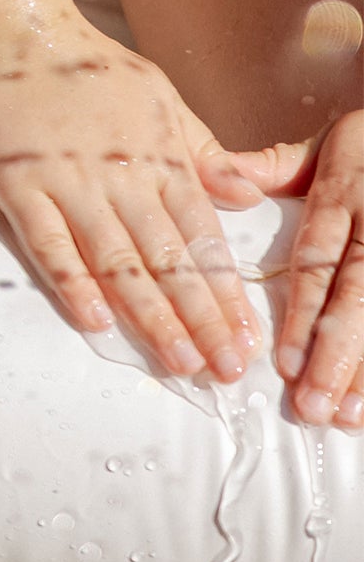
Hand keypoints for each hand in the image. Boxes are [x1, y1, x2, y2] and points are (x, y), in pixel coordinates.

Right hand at [0, 16, 264, 381]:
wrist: (6, 24)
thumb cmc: (81, 60)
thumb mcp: (158, 94)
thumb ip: (200, 150)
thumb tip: (246, 196)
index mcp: (159, 154)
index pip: (202, 238)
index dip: (225, 292)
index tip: (245, 338)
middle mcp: (120, 175)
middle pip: (168, 261)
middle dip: (201, 321)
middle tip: (223, 371)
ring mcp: (67, 181)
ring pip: (117, 262)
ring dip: (150, 316)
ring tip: (177, 362)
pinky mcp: (17, 183)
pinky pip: (48, 243)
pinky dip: (72, 283)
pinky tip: (95, 321)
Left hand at [238, 110, 363, 428]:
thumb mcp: (325, 146)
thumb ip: (272, 167)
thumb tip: (213, 176)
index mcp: (343, 197)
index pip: (318, 262)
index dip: (304, 313)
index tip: (284, 361)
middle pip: (358, 299)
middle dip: (334, 357)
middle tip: (311, 406)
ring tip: (343, 415)